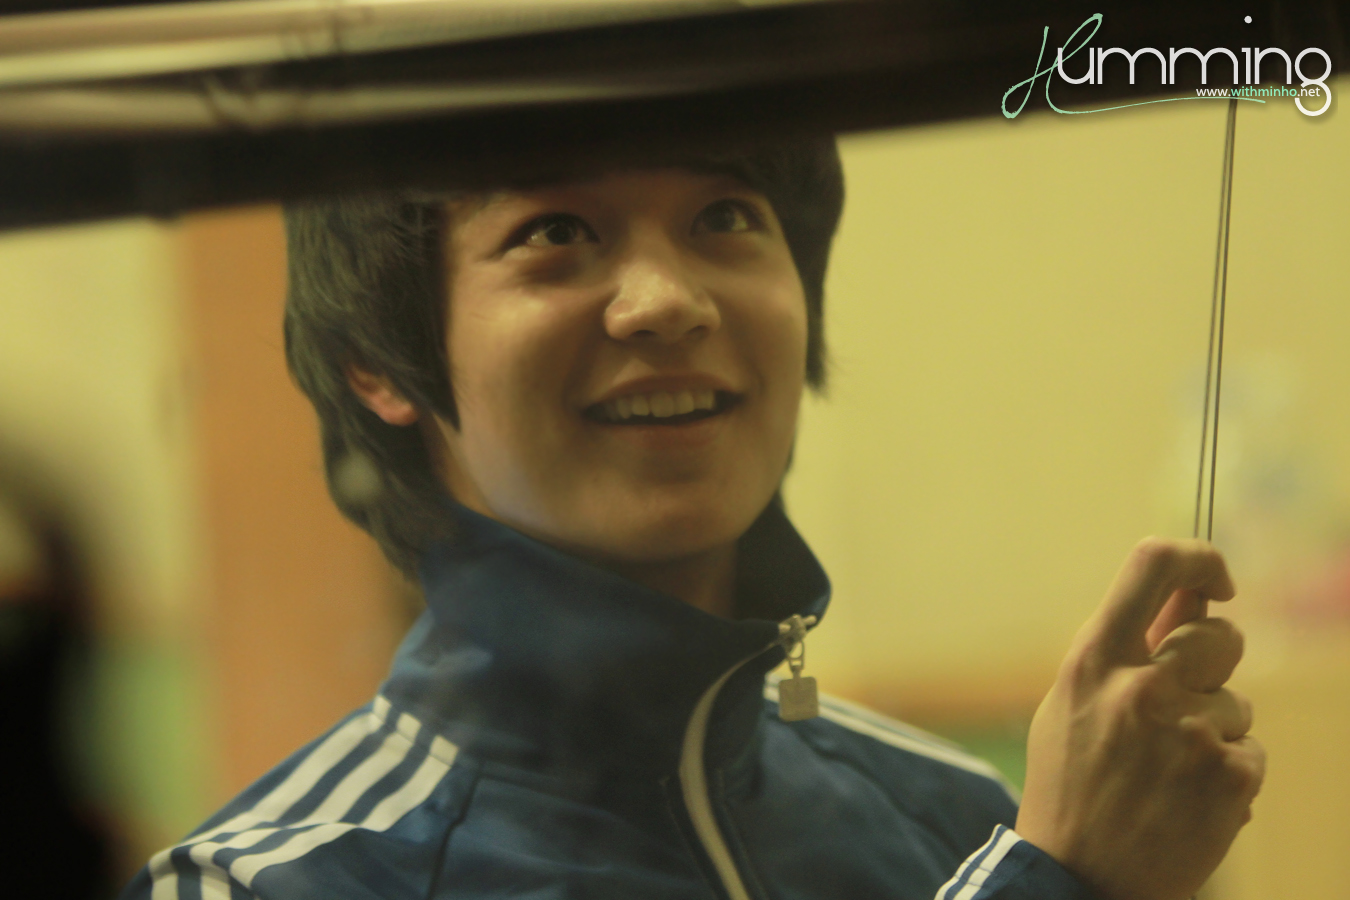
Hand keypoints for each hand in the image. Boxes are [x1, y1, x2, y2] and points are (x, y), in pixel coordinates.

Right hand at [1015, 538, 1264, 899]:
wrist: (1076, 878)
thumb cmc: (1070, 784)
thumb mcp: (1075, 702)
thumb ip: (1129, 645)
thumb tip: (1191, 593)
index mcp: (1094, 660)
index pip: (1154, 564)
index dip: (1199, 558)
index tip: (1216, 582)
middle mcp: (1143, 687)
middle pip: (1220, 634)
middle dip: (1213, 663)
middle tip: (1183, 703)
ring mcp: (1191, 733)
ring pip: (1238, 701)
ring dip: (1215, 730)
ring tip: (1167, 771)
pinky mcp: (1231, 777)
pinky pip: (1251, 751)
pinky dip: (1228, 774)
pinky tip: (1186, 800)